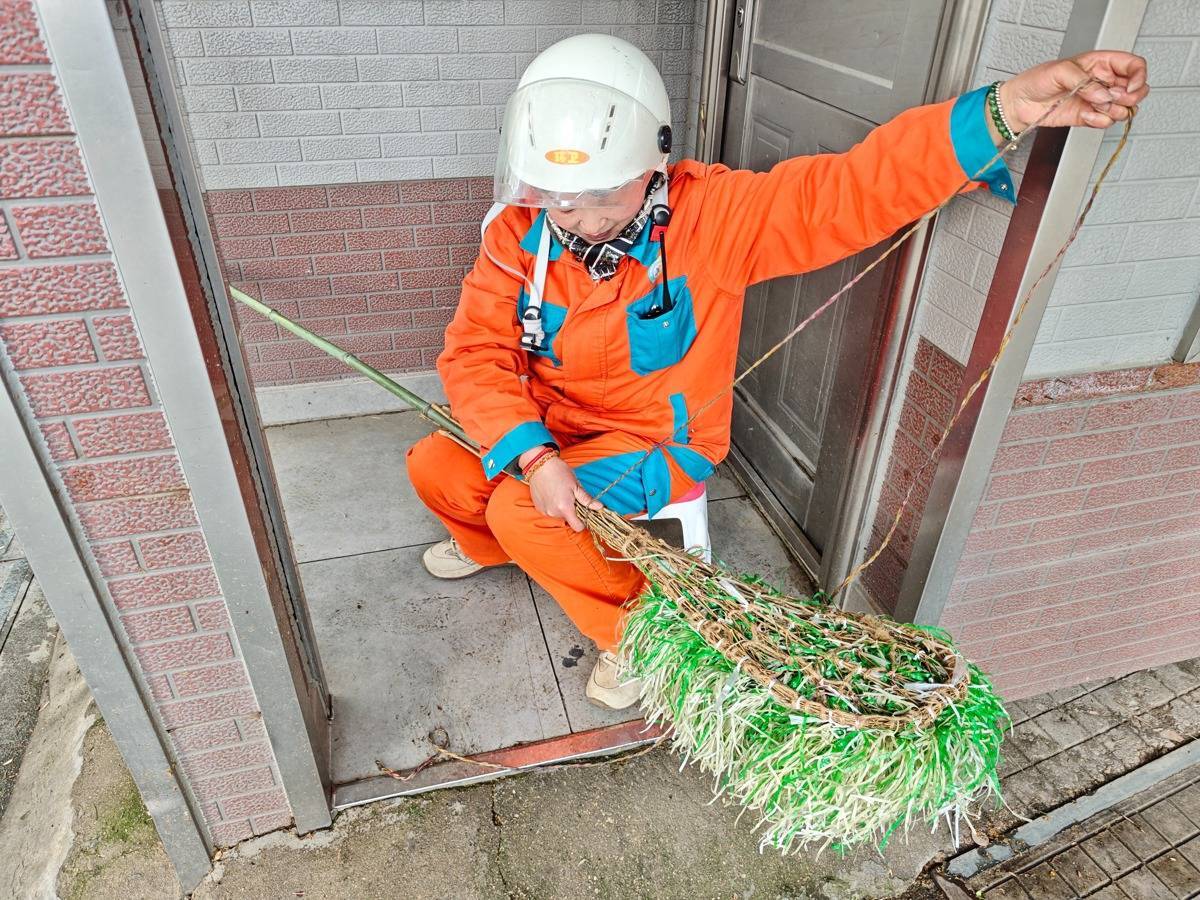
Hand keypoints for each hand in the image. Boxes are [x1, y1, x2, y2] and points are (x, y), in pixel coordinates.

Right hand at [525, 455, 602, 531]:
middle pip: (568, 521)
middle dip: (572, 512)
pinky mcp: (539, 508)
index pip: (577, 527)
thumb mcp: (576, 485)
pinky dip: (554, 507)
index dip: (583, 522)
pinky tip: (553, 495)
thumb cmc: (558, 472)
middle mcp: (553, 513)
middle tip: (572, 498)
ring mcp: (545, 512)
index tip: (584, 513)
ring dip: (562, 509)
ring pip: (559, 517)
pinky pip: (550, 512)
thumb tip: (599, 507)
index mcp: (565, 508)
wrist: (539, 465)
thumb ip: (586, 499)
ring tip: (562, 495)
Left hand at [1000, 51, 1148, 131]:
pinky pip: (1105, 121)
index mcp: (1100, 64)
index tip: (1129, 88)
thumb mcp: (1060, 71)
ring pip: (1123, 108)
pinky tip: (1087, 116)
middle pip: (1134, 89)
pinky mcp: (1087, 117)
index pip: (1133, 65)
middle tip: (1114, 100)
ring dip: (1116, 111)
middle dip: (1130, 97)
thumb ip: (1085, 81)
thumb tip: (1103, 95)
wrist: (1019, 104)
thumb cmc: (1035, 80)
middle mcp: (1102, 82)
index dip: (1138, 76)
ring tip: (1097, 108)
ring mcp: (1096, 101)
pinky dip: (1100, 121)